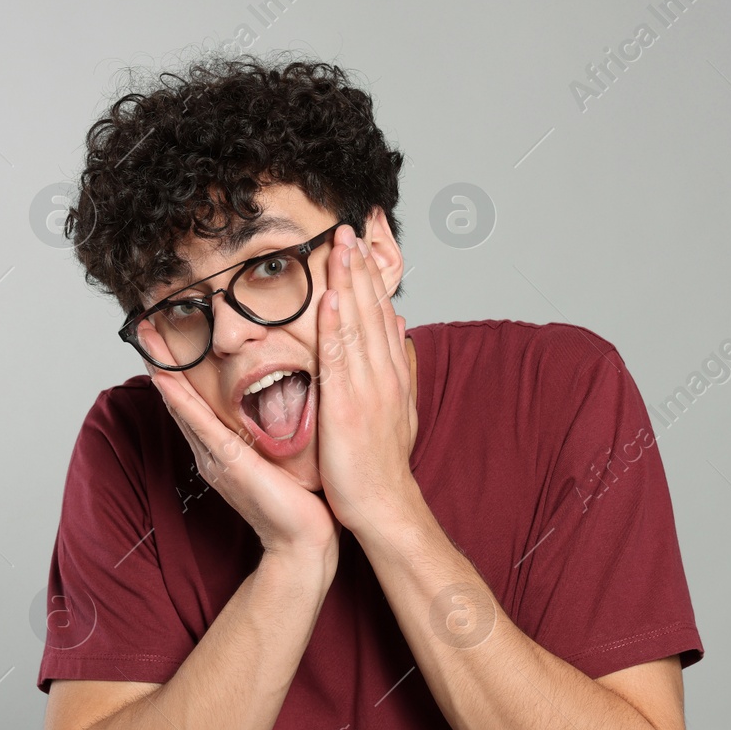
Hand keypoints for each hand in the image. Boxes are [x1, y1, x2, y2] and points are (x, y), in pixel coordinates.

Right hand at [137, 321, 340, 561]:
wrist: (304, 541)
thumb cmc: (301, 501)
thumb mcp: (284, 453)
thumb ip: (277, 427)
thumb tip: (286, 397)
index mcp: (223, 447)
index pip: (196, 398)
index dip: (181, 366)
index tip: (171, 333)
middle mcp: (211, 451)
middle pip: (180, 397)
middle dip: (161, 359)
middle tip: (144, 323)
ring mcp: (215, 458)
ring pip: (183, 405)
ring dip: (163, 370)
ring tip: (147, 339)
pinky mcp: (228, 464)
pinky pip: (200, 426)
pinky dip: (181, 401)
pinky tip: (166, 380)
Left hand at [314, 224, 419, 534]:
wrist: (384, 504)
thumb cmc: (382, 463)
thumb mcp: (397, 409)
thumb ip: (399, 368)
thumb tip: (401, 330)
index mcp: (392, 372)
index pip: (383, 312)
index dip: (374, 275)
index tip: (364, 241)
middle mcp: (384, 373)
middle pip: (372, 309)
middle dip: (361, 265)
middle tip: (350, 225)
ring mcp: (368, 388)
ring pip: (357, 324)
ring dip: (348, 282)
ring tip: (340, 245)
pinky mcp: (347, 406)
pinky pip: (340, 358)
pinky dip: (335, 325)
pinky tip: (328, 297)